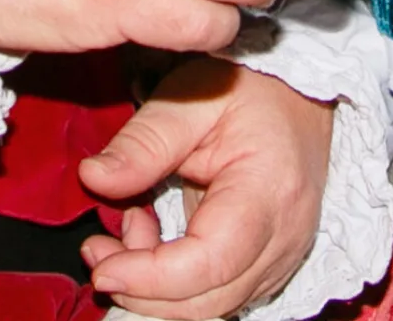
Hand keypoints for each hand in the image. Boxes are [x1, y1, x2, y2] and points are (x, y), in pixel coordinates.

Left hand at [76, 61, 336, 319]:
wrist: (298, 100)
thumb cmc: (249, 92)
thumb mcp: (189, 99)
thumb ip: (143, 142)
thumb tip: (93, 178)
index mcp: (268, 193)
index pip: (209, 263)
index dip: (150, 277)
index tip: (101, 264)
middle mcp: (283, 239)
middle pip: (208, 300)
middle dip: (141, 290)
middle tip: (97, 249)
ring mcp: (280, 258)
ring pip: (209, 306)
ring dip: (153, 288)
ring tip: (124, 228)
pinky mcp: (266, 266)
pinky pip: (215, 294)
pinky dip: (173, 283)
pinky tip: (150, 240)